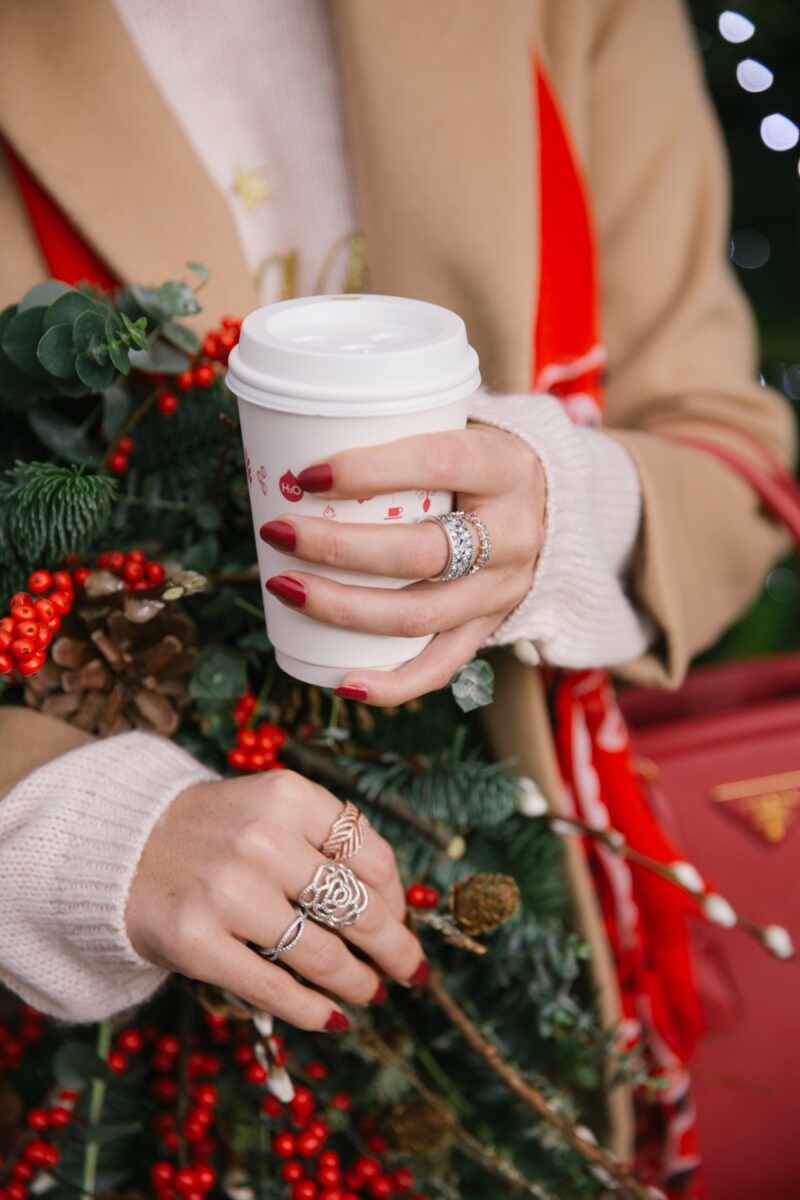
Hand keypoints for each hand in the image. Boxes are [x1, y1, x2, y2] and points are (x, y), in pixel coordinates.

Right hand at [126, 771, 425, 1030]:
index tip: (401, 921)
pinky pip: (274, 987)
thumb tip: (397, 909)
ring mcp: (228, 892)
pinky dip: (313, 1009)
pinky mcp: (197, 942)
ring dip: (358, 983)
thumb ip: (328, 843)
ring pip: (323, 954)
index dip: (397, 899)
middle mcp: (262, 840)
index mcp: (290, 797)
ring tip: (371, 993)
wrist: (118, 847)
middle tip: (409, 969)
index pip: (372, 857)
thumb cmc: (214, 832)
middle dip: (394, 948)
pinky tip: (332, 1017)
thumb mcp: (272, 809)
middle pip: (357, 908)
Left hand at [261, 425, 545, 705]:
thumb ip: (402, 434)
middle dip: (339, 547)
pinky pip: (440, 666)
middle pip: (422, 552)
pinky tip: (341, 681)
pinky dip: (390, 683)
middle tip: (278, 532)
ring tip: (285, 587)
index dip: (368, 470)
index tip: (306, 475)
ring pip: (421, 614)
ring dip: (344, 609)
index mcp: (506, 468)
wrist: (555, 509)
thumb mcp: (463, 430)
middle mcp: (514, 534)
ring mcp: (503, 590)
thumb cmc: (478, 463)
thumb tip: (294, 449)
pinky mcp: (489, 628)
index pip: (438, 463)